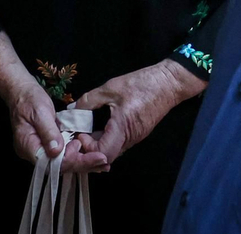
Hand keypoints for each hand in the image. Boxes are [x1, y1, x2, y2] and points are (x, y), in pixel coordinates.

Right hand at [0, 76, 108, 173]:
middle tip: (103, 161)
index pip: (52, 163)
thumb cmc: (29, 99)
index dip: (73, 161)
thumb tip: (57, 150)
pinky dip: (78, 155)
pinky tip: (92, 155)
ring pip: (63, 163)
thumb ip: (48, 131)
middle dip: (83, 164)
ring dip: (83, 162)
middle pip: (60, 166)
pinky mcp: (48, 147)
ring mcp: (41, 151)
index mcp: (28, 147)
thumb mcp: (40, 112)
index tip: (91, 155)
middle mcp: (34, 153)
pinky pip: (63, 155)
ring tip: (102, 161)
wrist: (22, 92)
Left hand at [77, 60, 204, 167]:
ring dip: (98, 145)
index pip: (103, 154)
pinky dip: (107, 140)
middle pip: (106, 156)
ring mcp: (136, 138)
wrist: (168, 84)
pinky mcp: (138, 133)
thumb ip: (89, 100)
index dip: (88, 148)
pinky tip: (99, 128)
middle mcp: (130, 138)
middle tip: (79, 135)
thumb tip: (72, 110)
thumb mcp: (110, 88)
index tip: (80, 132)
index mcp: (123, 128)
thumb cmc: (140, 84)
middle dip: (90, 150)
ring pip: (113, 151)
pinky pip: (120, 143)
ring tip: (86, 131)